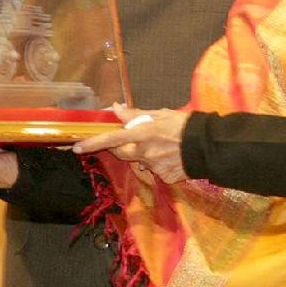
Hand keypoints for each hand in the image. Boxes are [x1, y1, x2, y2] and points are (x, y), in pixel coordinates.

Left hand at [73, 105, 190, 183]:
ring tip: (161, 144)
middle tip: (129, 138)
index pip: (111, 139)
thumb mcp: (160, 114)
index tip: (77, 147)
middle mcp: (145, 153)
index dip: (92, 143)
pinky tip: (171, 156)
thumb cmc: (184, 124)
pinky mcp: (164, 178)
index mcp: (142, 134)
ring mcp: (154, 167)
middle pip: (120, 153)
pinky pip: (155, 170)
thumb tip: (115, 108)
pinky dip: (158, 163)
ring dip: (142, 153)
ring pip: (139, 161)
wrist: (208, 146)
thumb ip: (136, 114)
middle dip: (117, 147)